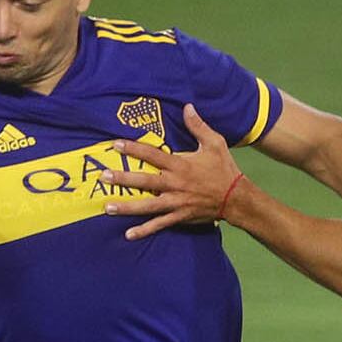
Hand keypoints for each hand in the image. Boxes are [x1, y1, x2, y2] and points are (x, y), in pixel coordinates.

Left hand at [100, 105, 246, 238]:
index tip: (116, 144)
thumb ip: (198, 126)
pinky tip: (129, 234)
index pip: (153, 155)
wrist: (236, 198)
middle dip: (124, 179)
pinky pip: (159, 224)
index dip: (134, 149)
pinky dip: (144, 230)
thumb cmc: (224, 169)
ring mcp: (176, 202)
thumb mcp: (215, 143)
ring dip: (127, 207)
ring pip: (148, 206)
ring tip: (107, 207)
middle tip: (104, 177)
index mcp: (180, 165)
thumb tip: (188, 106)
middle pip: (145, 181)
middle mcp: (175, 184)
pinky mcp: (179, 216)